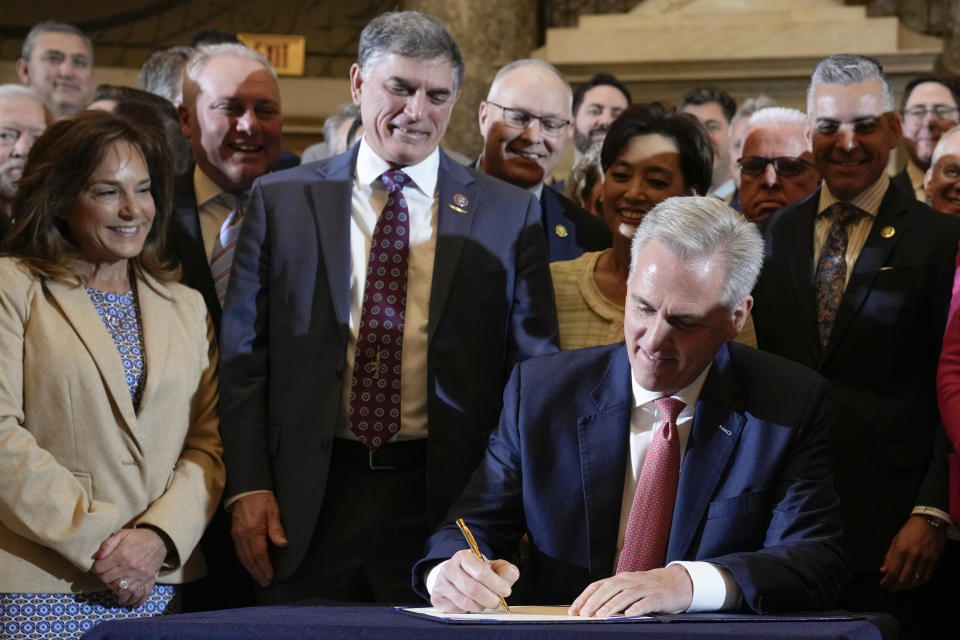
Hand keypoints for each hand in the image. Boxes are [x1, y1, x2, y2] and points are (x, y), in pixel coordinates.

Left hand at [91, 528, 166, 607]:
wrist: (160, 539)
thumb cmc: (139, 537)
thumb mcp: (122, 534)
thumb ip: (107, 544)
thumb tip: (95, 557)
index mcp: (122, 555)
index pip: (99, 569)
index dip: (96, 567)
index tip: (98, 565)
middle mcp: (131, 567)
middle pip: (107, 580)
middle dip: (103, 577)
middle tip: (105, 573)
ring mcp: (140, 575)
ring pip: (120, 590)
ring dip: (114, 589)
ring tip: (113, 586)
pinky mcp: (148, 579)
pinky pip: (140, 594)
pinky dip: (133, 600)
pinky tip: (128, 603)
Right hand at [231, 492, 286, 586]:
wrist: (247, 489)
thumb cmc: (262, 499)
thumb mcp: (274, 511)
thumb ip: (276, 529)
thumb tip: (282, 544)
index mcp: (253, 531)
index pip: (259, 555)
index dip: (265, 567)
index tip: (271, 576)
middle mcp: (243, 536)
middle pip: (250, 560)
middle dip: (258, 573)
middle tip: (266, 582)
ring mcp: (237, 535)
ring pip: (243, 557)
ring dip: (251, 570)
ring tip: (259, 578)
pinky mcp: (235, 533)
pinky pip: (239, 551)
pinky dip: (245, 561)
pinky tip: (250, 565)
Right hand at [430, 549, 518, 612]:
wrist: (457, 577)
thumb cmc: (479, 573)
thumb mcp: (495, 568)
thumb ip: (506, 572)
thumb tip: (507, 581)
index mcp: (464, 557)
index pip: (480, 572)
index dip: (496, 583)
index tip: (506, 591)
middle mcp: (449, 568)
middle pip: (473, 589)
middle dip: (490, 598)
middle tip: (497, 602)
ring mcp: (441, 584)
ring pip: (466, 603)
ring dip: (480, 606)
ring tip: (484, 602)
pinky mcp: (436, 599)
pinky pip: (457, 611)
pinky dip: (468, 611)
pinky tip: (471, 604)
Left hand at [569, 565, 692, 616]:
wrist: (678, 582)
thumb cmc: (650, 588)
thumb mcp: (630, 589)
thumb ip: (614, 596)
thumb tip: (591, 611)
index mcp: (621, 579)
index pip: (599, 585)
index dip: (585, 597)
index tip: (574, 610)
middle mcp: (631, 581)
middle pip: (610, 588)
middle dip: (595, 601)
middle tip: (584, 614)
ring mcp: (645, 588)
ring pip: (626, 594)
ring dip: (612, 605)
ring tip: (601, 615)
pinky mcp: (659, 597)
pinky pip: (647, 601)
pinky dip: (638, 607)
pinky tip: (630, 614)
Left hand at [879, 514, 946, 591]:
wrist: (929, 522)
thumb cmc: (910, 530)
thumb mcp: (895, 540)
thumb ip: (889, 557)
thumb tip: (884, 570)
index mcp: (901, 550)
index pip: (893, 572)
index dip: (887, 581)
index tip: (883, 584)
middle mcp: (913, 557)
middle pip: (904, 579)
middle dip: (895, 587)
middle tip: (890, 589)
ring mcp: (925, 560)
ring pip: (915, 581)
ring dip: (906, 587)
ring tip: (900, 587)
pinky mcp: (934, 561)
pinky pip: (926, 577)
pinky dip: (918, 583)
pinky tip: (912, 583)